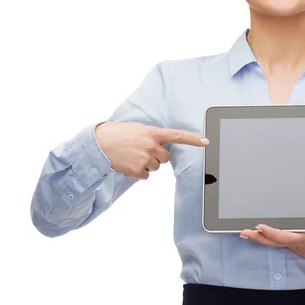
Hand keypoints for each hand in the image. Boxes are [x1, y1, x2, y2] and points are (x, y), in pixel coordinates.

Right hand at [94, 121, 208, 179]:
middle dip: (157, 156)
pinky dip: (138, 172)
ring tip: (132, 155)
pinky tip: (128, 163)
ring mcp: (144, 159)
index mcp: (152, 132)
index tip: (206, 141)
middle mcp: (151, 145)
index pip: (177, 136)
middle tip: (142, 150)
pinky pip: (146, 175)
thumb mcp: (138, 129)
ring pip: (156, 167)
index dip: (193, 139)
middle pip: (165, 158)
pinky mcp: (137, 170)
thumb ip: (152, 136)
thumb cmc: (118, 134)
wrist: (99, 143)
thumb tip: (162, 146)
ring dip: (147, 163)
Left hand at [240, 221, 304, 275]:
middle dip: (258, 237)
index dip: (270, 232)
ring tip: (246, 232)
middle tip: (243, 232)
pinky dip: (268, 238)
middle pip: (273, 241)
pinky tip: (262, 234)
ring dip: (260, 238)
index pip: (283, 237)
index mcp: (303, 241)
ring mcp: (296, 245)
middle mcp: (296, 244)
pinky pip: (279, 241)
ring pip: (274, 242)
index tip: (259, 226)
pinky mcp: (297, 244)